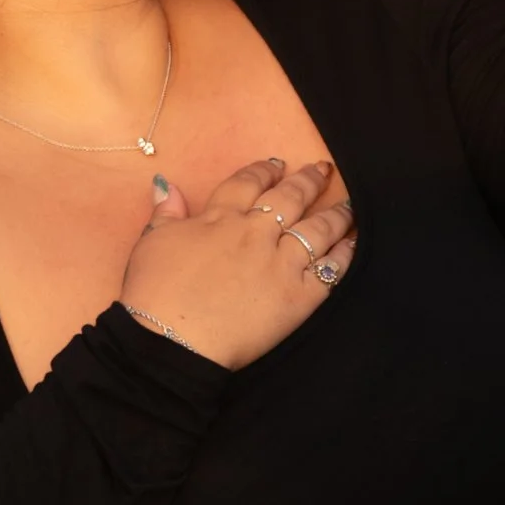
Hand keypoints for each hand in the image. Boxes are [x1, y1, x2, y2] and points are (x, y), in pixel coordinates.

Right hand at [120, 156, 354, 370]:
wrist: (173, 341)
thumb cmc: (155, 293)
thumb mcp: (151, 243)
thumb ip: (166, 213)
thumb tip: (166, 183)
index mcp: (221, 218)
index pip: (248, 183)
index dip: (265, 170)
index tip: (278, 163)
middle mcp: (257, 233)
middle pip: (290, 198)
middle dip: (307, 181)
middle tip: (322, 170)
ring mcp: (281, 263)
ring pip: (317, 230)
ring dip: (335, 214)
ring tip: (349, 205)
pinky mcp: (298, 297)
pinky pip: (329, 271)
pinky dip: (343, 255)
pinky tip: (352, 245)